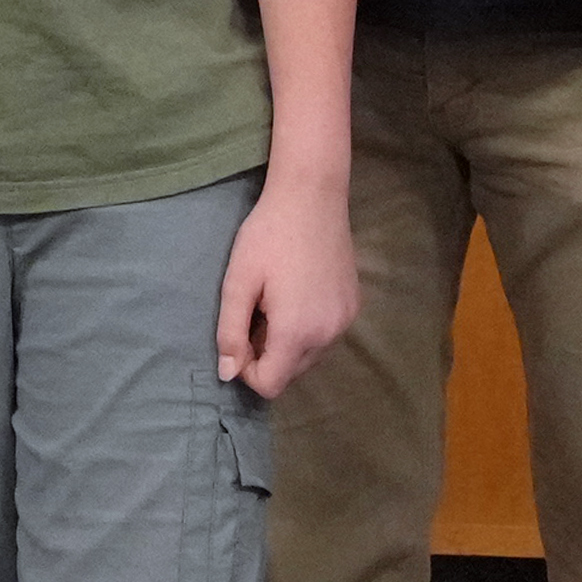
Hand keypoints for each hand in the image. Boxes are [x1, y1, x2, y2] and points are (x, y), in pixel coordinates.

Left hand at [216, 173, 361, 403]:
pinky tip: (297, 294)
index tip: (238, 335)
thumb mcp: (238, 282)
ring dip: (286, 344)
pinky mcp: (354, 307)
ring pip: (309, 357)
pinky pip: (325, 337)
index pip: (270, 385)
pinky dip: (307, 329)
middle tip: (254, 313)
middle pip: (290, 374)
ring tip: (274, 303)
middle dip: (266, 355)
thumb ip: (230, 333)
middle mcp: (328, 335)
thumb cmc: (268, 235)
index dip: (246, 370)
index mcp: (297, 332)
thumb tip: (227, 375)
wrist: (312, 196)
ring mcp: (345, 321)